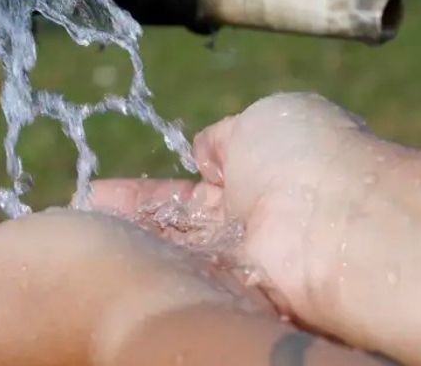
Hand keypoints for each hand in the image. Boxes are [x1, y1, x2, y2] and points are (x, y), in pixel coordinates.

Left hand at [0, 209, 266, 365]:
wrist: (161, 313)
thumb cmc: (55, 289)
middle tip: (12, 239)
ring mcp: (51, 358)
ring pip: (22, 301)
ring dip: (33, 265)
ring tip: (57, 245)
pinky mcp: (91, 346)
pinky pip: (68, 305)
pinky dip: (73, 277)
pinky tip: (90, 259)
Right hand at [92, 92, 398, 338]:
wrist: (343, 225)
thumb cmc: (311, 159)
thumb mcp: (264, 119)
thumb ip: (227, 136)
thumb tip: (205, 147)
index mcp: (259, 174)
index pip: (190, 190)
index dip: (145, 193)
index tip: (100, 193)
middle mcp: (248, 226)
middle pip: (175, 229)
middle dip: (127, 224)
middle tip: (78, 220)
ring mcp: (240, 266)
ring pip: (173, 257)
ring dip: (129, 247)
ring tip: (76, 242)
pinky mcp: (235, 301)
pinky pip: (182, 285)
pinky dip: (146, 275)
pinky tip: (102, 268)